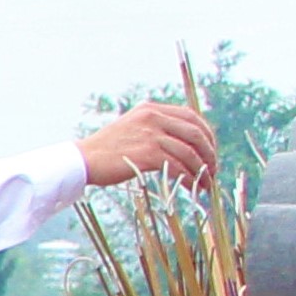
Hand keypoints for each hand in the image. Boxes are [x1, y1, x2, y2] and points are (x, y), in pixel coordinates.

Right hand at [80, 102, 218, 190]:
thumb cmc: (107, 150)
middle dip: (209, 154)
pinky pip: (178, 167)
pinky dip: (189, 178)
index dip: (207, 135)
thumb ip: (156, 128)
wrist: (83, 160)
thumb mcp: (132, 128)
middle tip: (213, 170)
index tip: (210, 152)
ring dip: (202, 170)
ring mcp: (151, 135)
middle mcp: (153, 118)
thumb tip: (185, 143)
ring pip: (189, 153)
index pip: (191, 117)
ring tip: (205, 184)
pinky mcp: (147, 154)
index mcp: (151, 109)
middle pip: (195, 133)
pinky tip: (192, 187)